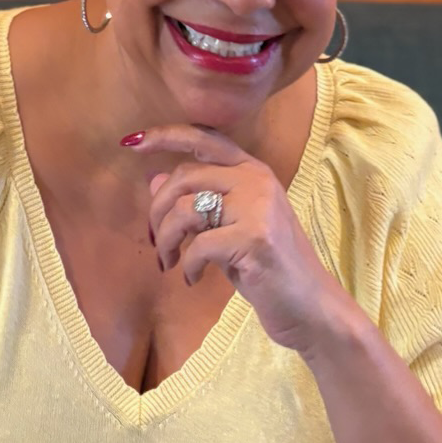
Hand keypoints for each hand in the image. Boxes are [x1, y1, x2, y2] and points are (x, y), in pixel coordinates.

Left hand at [124, 124, 361, 354]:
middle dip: (157, 211)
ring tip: (169, 262)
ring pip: (184, 209)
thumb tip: (155, 179)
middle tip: (155, 241)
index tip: (132, 142)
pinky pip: (198, 245)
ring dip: (165, 240)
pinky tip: (194, 280)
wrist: (310, 307)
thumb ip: (198, 202)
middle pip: (184, 176)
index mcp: (253, 171)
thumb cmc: (268, 269)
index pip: (205, 138)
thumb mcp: (229, 229)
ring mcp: (258, 207)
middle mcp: (257, 180)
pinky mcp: (255, 238)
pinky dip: (188, 266)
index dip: (166, 135)